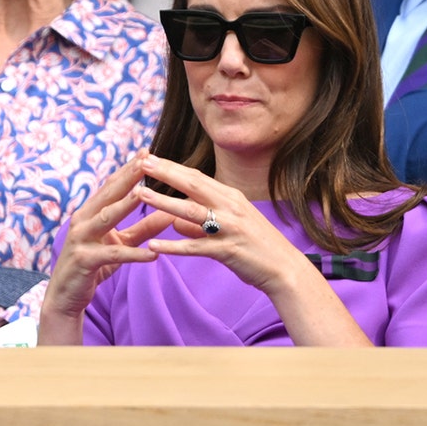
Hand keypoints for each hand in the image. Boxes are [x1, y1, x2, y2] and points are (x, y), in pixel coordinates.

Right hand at [38, 153, 167, 344]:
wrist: (66, 295)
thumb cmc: (94, 266)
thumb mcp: (121, 244)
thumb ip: (143, 229)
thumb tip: (170, 212)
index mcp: (90, 213)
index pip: (111, 186)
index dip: (128, 169)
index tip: (146, 152)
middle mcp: (83, 220)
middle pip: (108, 195)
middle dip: (128, 176)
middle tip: (147, 159)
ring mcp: (81, 239)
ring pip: (106, 218)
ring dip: (125, 205)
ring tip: (146, 194)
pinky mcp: (84, 260)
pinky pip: (112, 255)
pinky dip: (133, 254)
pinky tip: (153, 254)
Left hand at [134, 154, 372, 346]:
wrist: (285, 268)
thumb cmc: (255, 246)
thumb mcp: (227, 226)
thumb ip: (199, 222)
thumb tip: (174, 221)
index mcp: (230, 196)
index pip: (195, 176)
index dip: (172, 166)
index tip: (150, 156)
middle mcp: (230, 206)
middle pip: (192, 185)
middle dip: (165, 173)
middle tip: (141, 163)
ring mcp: (230, 227)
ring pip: (191, 211)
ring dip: (165, 202)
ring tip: (141, 194)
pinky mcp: (228, 250)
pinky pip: (195, 247)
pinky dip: (174, 246)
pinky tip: (154, 246)